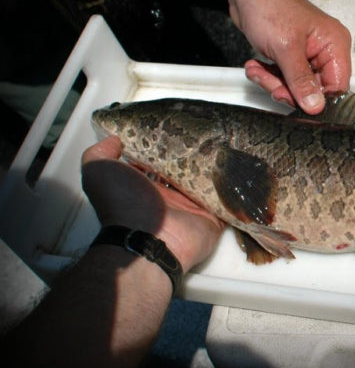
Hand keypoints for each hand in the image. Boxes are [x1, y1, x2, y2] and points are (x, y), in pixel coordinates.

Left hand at [81, 136, 224, 270]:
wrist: (147, 241)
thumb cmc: (123, 204)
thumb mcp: (99, 172)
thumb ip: (100, 153)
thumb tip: (113, 138)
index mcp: (147, 186)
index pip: (161, 161)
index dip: (169, 145)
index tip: (181, 126)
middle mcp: (170, 196)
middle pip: (188, 171)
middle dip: (198, 155)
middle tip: (212, 133)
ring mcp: (193, 208)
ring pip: (210, 183)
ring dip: (219, 169)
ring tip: (231, 144)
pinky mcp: (213, 218)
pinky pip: (228, 202)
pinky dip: (235, 190)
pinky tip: (241, 170)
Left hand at [238, 0, 351, 113]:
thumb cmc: (270, 6)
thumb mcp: (286, 49)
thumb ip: (301, 81)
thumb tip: (316, 107)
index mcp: (334, 45)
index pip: (337, 85)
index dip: (317, 97)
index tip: (296, 99)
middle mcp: (325, 50)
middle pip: (315, 88)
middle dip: (289, 89)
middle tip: (271, 85)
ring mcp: (307, 53)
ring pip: (296, 85)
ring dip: (273, 82)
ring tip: (257, 70)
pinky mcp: (291, 55)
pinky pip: (284, 77)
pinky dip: (268, 75)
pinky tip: (256, 65)